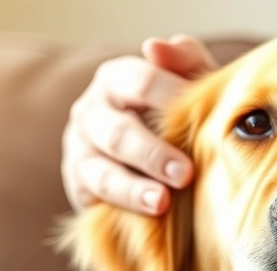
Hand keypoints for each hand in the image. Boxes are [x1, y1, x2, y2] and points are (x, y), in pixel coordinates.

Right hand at [62, 35, 216, 214]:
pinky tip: (147, 219)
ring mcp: (80, 152)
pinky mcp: (78, 187)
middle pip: (119, 133)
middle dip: (153, 154)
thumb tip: (158, 46)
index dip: (169, 97)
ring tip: (162, 203)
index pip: (139, 81)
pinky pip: (96, 200)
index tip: (197, 116)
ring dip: (133, 189)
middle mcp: (91, 112)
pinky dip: (122, 209)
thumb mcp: (184, 85)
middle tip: (185, 174)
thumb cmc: (171, 115)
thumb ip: (184, 62)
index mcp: (116, 79)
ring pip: (102, 172)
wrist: (144, 159)